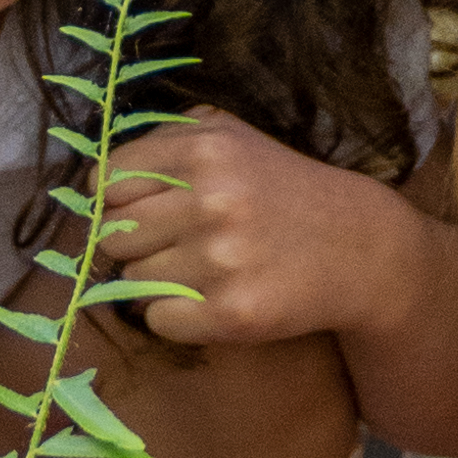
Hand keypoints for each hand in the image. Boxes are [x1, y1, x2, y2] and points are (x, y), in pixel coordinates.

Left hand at [92, 110, 402, 357]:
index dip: (116, 200)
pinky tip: (210, 299)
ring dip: (156, 282)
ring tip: (198, 272)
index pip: (107, 182)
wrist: (361, 248)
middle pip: (114, 235)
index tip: (139, 211)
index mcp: (203, 148)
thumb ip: (169, 140)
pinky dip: (175, 316)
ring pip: (131, 281)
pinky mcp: (230, 312)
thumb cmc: (285, 190)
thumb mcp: (234, 137)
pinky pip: (158, 320)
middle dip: (136, 244)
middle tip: (172, 246)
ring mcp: (219, 259)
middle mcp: (209, 200)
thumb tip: (96, 180)